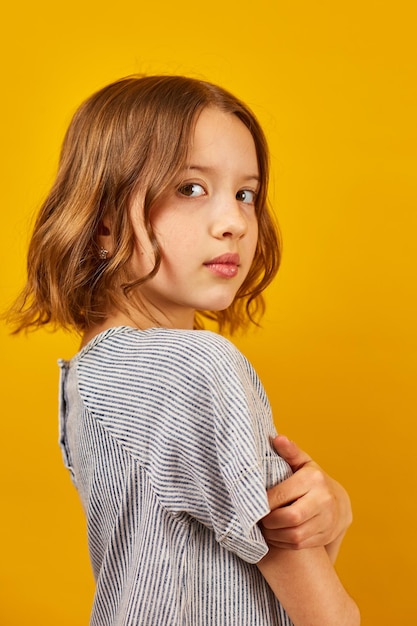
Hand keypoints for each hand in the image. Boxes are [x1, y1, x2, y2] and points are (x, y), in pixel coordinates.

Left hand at [260, 435, 351, 561]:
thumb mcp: (303, 463)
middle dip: (269, 522)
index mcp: (313, 479)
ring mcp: (327, 520)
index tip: (252, 504)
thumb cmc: (312, 479)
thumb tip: (277, 438)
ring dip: (274, 535)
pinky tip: (275, 536)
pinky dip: (283, 543)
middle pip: (290, 518)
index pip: (281, 495)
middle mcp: (323, 500)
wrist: (339, 502)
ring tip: (264, 529)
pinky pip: (299, 545)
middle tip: (257, 520)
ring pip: (294, 535)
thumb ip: (289, 452)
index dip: (264, 503)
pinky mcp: (325, 536)